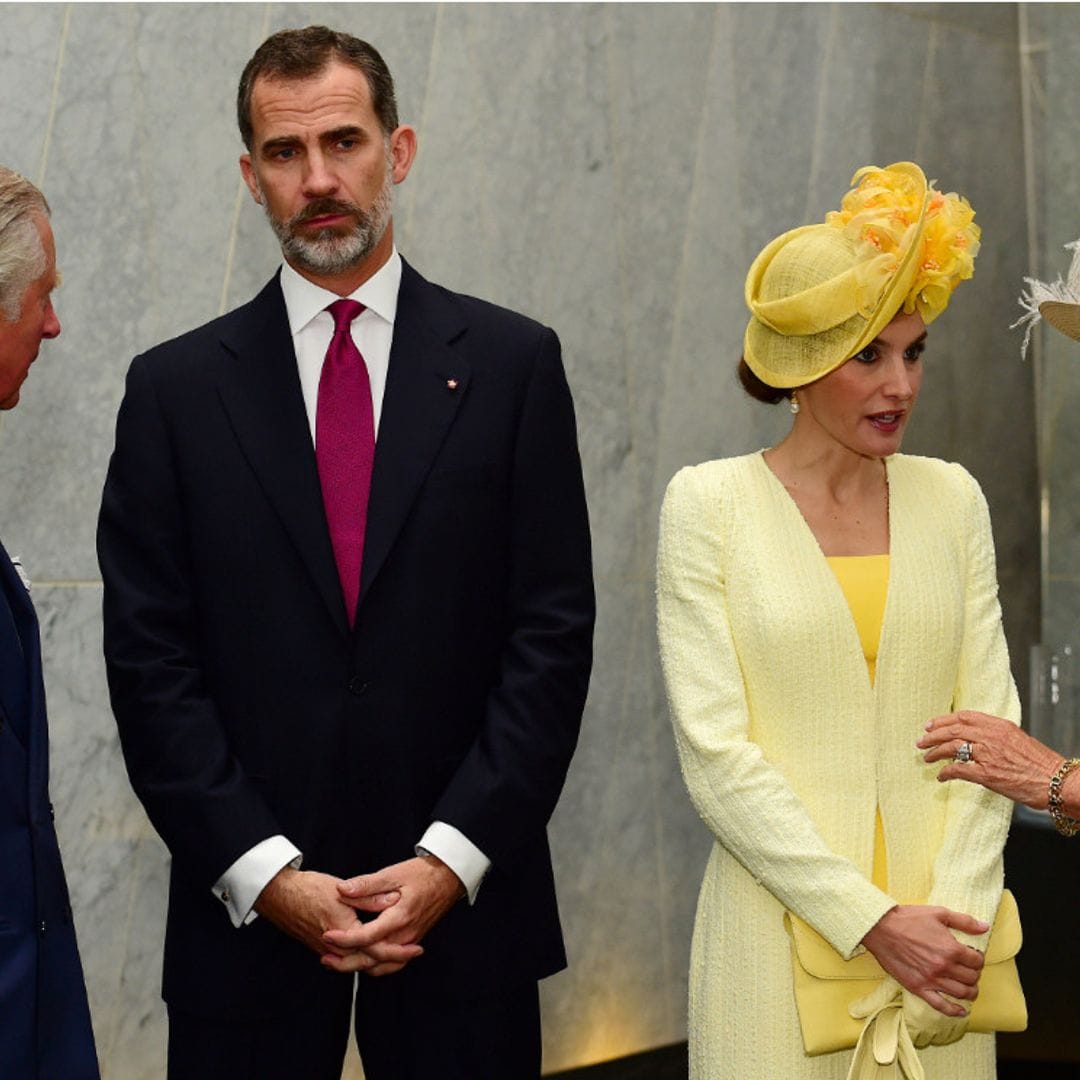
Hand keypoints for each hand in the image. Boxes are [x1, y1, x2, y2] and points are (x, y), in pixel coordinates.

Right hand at [253, 867, 419, 967]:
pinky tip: (376, 950)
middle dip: (394, 960)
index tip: (416, 948)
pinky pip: (348, 960)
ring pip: (359, 964)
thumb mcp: (342, 889)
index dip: (399, 950)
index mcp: (343, 931)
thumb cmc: (309, 889)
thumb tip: (393, 902)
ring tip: (401, 954)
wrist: (280, 896)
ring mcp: (328, 950)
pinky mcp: (323, 948)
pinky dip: (365, 958)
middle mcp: (335, 947)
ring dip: (380, 961)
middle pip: (369, 962)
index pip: (376, 949)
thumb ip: (368, 897)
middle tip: (415, 953)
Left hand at [322, 855, 465, 976]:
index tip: (326, 934)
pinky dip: (376, 966)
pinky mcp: (413, 942)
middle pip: (372, 959)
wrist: (449, 878)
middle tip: (324, 957)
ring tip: (337, 962)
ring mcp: (411, 941)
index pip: (367, 936)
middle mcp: (406, 935)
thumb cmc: (423, 873)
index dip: (344, 938)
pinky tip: (362, 961)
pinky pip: (393, 963)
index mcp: (400, 917)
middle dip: (346, 961)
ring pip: (382, 965)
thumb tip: (342, 890)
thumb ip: (367, 884)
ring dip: (358, 967)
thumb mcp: (394, 873)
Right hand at [860, 904, 987, 1016]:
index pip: (977, 961)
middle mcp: (944, 967)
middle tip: (969, 969)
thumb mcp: (938, 913)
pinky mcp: (919, 988)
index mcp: (951, 949)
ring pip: (961, 993)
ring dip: (970, 992)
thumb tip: (985, 927)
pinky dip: (954, 1011)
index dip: (978, 958)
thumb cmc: (909, 919)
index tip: (973, 956)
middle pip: (971, 978)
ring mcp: (932, 980)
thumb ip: (964, 921)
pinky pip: (941, 1005)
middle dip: (974, 974)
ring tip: (968, 987)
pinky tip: (961, 1010)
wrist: (881, 928)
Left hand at [918, 710, 1062, 808]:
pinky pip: (958, 770)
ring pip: (951, 747)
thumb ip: (994, 735)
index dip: (944, 720)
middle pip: (953, 730)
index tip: (930, 724)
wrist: (1055, 781)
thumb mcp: (1016, 738)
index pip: (964, 716)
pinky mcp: (987, 774)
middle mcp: (991, 737)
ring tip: (926, 758)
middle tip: (920, 741)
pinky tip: (941, 776)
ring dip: (935, 752)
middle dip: (933, 735)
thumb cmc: (1039, 763)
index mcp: (999, 725)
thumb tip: (974, 736)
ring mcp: (987, 755)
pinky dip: (946, 772)